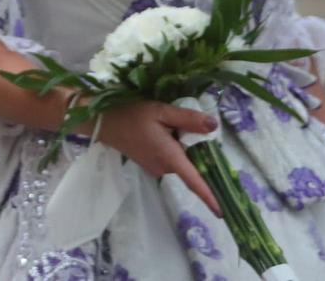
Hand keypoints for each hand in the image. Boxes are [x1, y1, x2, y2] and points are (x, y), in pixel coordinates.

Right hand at [95, 99, 219, 215]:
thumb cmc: (130, 115)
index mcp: (170, 157)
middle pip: (191, 166)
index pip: (194, 181)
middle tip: (188, 128)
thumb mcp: (161, 111)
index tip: (223, 212)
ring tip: (169, 126)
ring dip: (183, 148)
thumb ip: (188, 119)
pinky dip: (173, 149)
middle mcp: (164, 168)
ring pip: (180, 161)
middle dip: (198, 152)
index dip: (210, 197)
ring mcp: (156, 168)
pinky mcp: (150, 164)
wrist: (102, 121)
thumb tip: (214, 126)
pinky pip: (170, 160)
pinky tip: (162, 132)